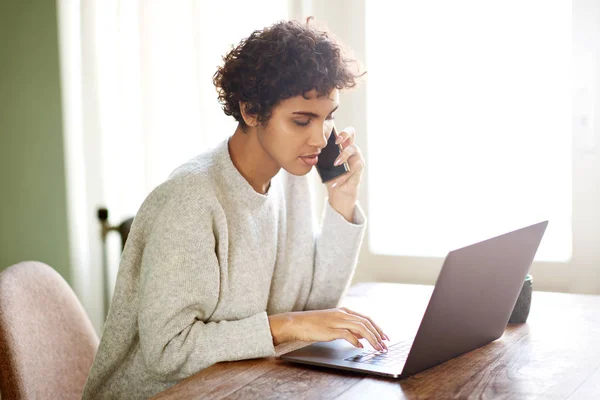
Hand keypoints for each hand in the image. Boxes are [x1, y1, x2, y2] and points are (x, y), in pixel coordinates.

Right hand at [268, 307, 388, 350]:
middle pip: (366, 322)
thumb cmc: (314, 324)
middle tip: (385, 345)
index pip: (366, 319)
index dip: (378, 328)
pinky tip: (360, 347)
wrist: (297, 323)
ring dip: (371, 338)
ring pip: (360, 328)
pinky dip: (356, 341)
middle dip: (378, 334)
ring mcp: (337, 321)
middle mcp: (343, 314)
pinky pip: (347, 334)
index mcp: (344, 311)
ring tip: (377, 348)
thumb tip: (362, 336)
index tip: (385, 337)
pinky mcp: (331, 329)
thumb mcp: (334, 324)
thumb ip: (349, 328)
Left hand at [326, 127, 364, 221]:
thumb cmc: (331, 175)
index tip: (334, 138)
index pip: (343, 131)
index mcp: (341, 145)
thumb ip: (322, 156)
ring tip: (335, 164)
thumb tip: (312, 151)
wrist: (338, 192)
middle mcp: (350, 148)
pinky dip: (343, 176)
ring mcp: (356, 157)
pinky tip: (335, 182)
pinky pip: (353, 168)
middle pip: (351, 132)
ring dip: (343, 156)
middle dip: (344, 135)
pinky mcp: (359, 169)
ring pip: (353, 149)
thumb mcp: (324, 165)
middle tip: (337, 142)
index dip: (340, 130)